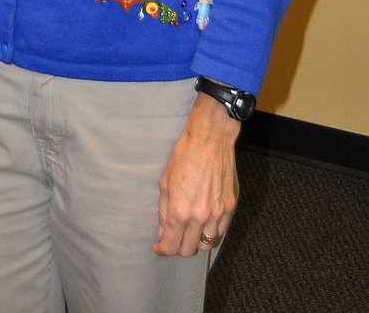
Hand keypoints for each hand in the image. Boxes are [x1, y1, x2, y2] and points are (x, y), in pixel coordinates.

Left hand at [152, 93, 238, 257]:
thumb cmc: (184, 155)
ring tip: (188, 230)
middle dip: (177, 247)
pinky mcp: (230, 207)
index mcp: (180, 211)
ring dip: (195, 241)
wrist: (210, 138)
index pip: (171, 246)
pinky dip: (211, 232)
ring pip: (207, 244)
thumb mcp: (165, 181)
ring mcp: (218, 213)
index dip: (162, 249)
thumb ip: (164, 210)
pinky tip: (203, 222)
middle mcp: (200, 217)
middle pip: (189, 250)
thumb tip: (162, 231)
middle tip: (172, 238)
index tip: (158, 246)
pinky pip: (220, 231)